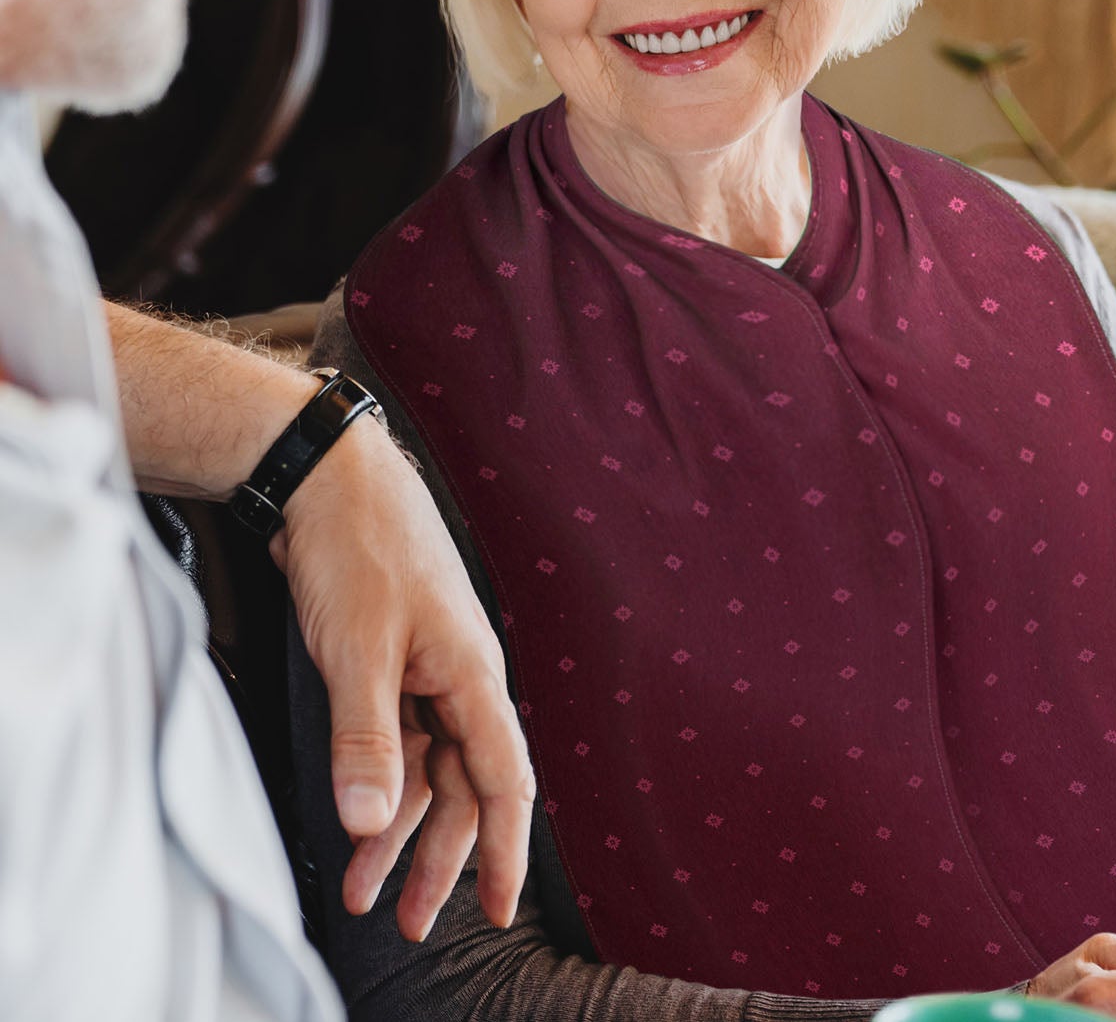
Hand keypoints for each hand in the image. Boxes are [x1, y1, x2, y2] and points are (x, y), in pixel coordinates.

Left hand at [273, 416, 534, 940]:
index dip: (505, 848)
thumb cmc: (360, 547)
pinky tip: (355, 817)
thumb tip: (370, 822)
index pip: (504, 779)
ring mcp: (424, 668)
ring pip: (425, 768)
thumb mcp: (359, 649)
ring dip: (398, 829)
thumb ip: (366, 739)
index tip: (497, 907)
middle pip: (463, 785)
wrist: (328, 475)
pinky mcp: (390, 660)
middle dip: (440, 858)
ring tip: (364, 889)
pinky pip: (395, 739)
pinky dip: (376, 783)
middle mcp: (458, 677)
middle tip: (412, 921)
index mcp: (471, 673)